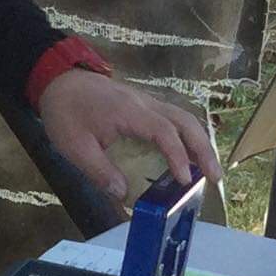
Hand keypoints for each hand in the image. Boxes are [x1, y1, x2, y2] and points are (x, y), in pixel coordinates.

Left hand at [37, 65, 219, 200]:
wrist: (59, 80)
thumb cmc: (66, 111)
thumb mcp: (74, 146)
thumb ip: (99, 170)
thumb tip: (123, 194)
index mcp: (129, 112)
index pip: (163, 132)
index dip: (177, 156)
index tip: (183, 180)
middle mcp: (145, 104)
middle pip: (186, 121)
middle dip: (204, 149)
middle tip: (216, 177)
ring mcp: (148, 102)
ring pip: (184, 118)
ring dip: (201, 142)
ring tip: (210, 170)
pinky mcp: (145, 105)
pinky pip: (175, 118)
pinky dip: (189, 136)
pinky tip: (191, 155)